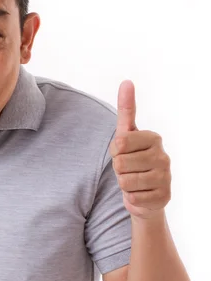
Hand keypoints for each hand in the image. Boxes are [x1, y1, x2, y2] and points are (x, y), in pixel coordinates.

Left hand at [109, 80, 171, 219]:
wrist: (145, 194)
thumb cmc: (132, 160)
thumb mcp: (126, 135)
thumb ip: (126, 109)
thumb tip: (127, 81)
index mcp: (153, 138)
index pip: (119, 144)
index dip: (115, 151)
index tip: (123, 152)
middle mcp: (163, 156)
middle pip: (120, 164)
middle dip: (118, 169)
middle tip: (128, 170)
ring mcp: (165, 177)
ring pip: (125, 183)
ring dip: (124, 185)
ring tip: (133, 182)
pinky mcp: (164, 197)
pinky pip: (133, 198)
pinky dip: (131, 199)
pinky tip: (140, 194)